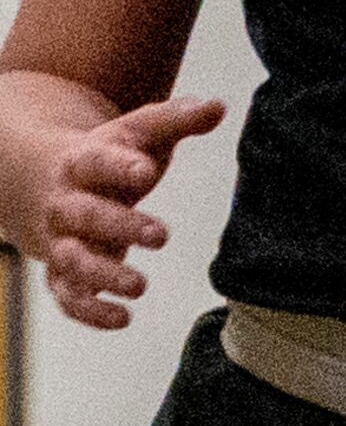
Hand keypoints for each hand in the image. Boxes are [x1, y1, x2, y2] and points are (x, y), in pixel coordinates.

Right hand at [30, 95, 223, 328]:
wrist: (48, 179)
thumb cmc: (110, 154)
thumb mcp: (138, 131)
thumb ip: (177, 119)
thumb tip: (217, 106)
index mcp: (82, 162)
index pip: (97, 162)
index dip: (119, 166)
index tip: (147, 171)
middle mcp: (65, 203)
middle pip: (85, 215)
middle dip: (119, 226)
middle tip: (160, 235)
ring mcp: (60, 240)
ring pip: (71, 260)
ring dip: (103, 275)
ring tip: (140, 286)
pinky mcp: (62, 273)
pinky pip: (67, 297)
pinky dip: (89, 311)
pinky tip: (123, 318)